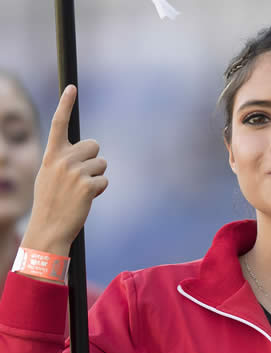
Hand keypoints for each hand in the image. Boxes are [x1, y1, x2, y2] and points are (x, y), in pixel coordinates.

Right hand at [21, 85, 107, 256]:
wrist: (49, 228)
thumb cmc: (50, 203)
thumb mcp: (48, 176)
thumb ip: (62, 160)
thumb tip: (85, 151)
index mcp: (51, 155)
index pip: (59, 123)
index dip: (65, 104)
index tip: (72, 88)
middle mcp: (63, 160)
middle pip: (93, 145)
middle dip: (93, 160)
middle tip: (81, 178)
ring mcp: (75, 172)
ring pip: (101, 164)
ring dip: (96, 177)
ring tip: (80, 191)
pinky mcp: (87, 186)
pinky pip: (104, 181)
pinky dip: (98, 191)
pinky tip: (86, 200)